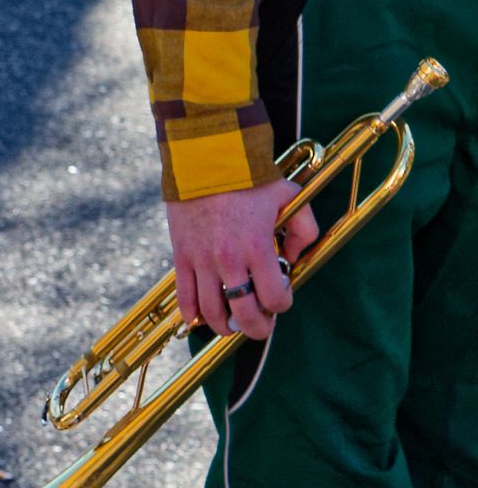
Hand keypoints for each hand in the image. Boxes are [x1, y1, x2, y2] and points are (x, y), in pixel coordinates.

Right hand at [165, 176, 319, 342]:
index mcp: (257, 247)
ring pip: (212, 312)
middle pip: (243, 314)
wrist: (206, 159)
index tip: (280, 299)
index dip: (281, 304)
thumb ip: (305, 230)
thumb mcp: (290, 197)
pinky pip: (184, 296)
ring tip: (231, 325)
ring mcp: (201, 260)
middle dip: (256, 328)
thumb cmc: (250, 178)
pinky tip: (200, 319)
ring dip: (224, 326)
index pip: (273, 298)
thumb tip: (295, 259)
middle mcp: (229, 260)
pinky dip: (192, 314)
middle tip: (261, 327)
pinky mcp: (181, 256)